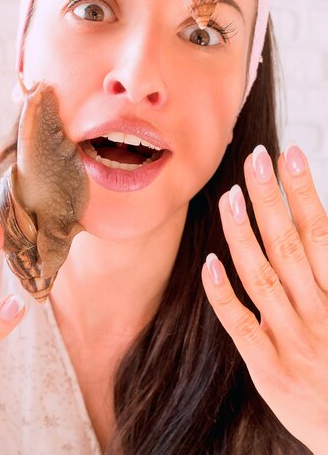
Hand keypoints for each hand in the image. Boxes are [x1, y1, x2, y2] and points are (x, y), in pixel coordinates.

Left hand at [202, 143, 327, 454]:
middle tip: (255, 158)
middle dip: (271, 199)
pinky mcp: (268, 368)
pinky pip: (240, 325)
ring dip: (243, 235)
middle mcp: (319, 312)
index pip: (320, 232)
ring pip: (262, 277)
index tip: (288, 156)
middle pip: (290, 245)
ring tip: (229, 196)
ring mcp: (291, 340)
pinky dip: (223, 294)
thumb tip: (320, 224)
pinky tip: (208, 262)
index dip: (304, 191)